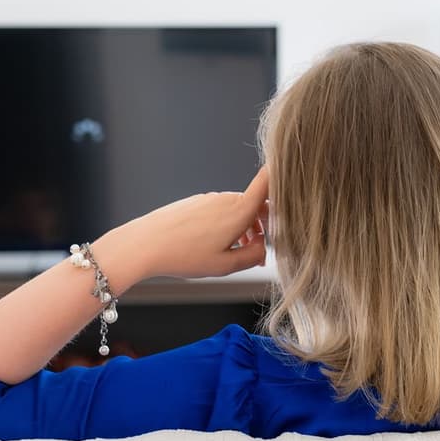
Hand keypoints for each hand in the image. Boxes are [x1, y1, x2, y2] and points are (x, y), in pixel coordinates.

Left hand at [102, 166, 268, 279]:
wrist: (146, 243)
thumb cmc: (184, 255)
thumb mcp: (225, 265)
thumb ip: (253, 256)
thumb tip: (264, 248)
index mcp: (239, 211)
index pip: (267, 183)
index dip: (282, 176)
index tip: (293, 175)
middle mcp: (226, 199)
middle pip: (255, 205)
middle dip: (263, 226)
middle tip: (259, 252)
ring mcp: (209, 199)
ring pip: (237, 209)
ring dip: (244, 228)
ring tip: (236, 253)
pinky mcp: (196, 202)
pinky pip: (220, 210)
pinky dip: (226, 225)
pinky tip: (215, 245)